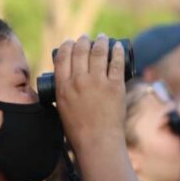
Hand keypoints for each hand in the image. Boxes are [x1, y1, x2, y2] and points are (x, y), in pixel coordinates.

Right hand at [53, 34, 125, 149]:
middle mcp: (79, 81)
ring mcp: (98, 82)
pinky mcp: (115, 86)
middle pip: (80, 50)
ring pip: (98, 52)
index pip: (62, 56)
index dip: (67, 45)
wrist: (97, 143)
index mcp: (62, 87)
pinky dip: (117, 52)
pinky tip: (117, 46)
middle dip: (84, 40)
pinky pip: (116, 63)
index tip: (71, 42)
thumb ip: (64, 93)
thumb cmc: (78, 131)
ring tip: (103, 38)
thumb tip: (67, 83)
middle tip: (87, 39)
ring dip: (101, 41)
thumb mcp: (62, 109)